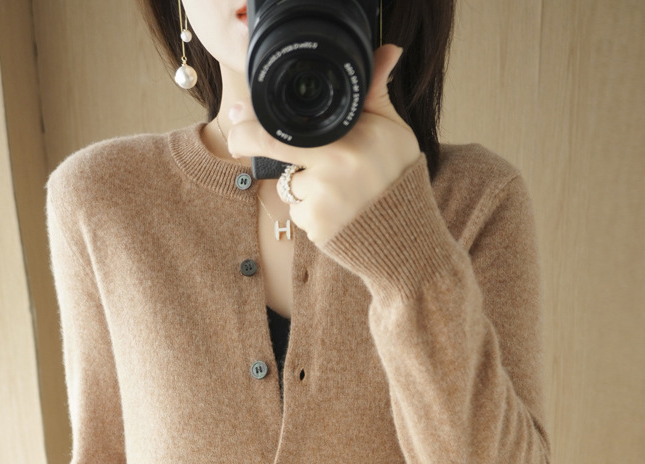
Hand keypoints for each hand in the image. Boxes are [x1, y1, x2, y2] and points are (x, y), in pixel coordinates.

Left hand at [227, 44, 421, 248]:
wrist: (406, 232)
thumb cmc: (398, 175)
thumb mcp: (392, 129)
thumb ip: (376, 93)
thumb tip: (387, 50)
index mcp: (345, 142)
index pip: (284, 129)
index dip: (253, 122)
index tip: (238, 114)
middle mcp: (330, 172)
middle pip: (271, 151)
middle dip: (247, 142)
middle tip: (239, 140)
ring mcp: (320, 203)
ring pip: (289, 184)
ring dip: (300, 183)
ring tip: (336, 187)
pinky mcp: (316, 228)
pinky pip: (298, 212)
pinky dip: (309, 210)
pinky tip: (335, 209)